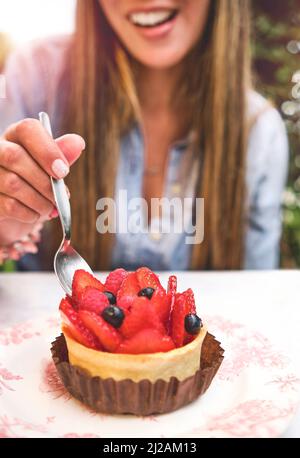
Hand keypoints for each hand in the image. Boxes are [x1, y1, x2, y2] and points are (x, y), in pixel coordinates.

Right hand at [0, 118, 84, 245]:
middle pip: (14, 156)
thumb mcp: (51, 169)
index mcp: (16, 137)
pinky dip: (30, 213)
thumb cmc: (35, 184)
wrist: (16, 212)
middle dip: (45, 182)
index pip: (28, 129)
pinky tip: (35, 213)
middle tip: (62, 197)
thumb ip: (62, 155)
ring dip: (40, 201)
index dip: (47, 150)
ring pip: (13, 184)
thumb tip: (77, 143)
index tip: (64, 172)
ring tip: (51, 208)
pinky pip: (9, 206)